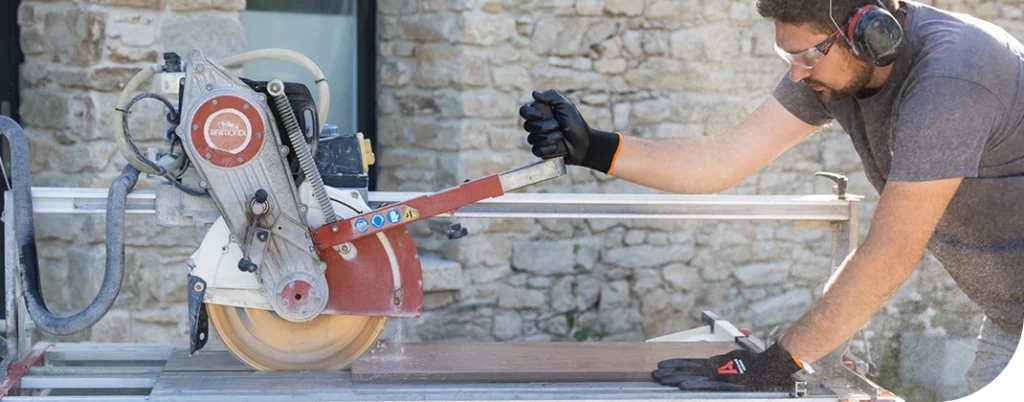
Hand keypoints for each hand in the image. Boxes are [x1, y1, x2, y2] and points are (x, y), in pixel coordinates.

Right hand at [518, 89, 621, 173]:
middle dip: (545, 126)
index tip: (540, 115)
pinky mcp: (541, 151)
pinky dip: (549, 149)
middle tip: (559, 125)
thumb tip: (534, 94)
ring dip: (550, 138)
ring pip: (532, 139)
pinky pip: (536, 151)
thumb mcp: (566, 106)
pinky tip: (559, 147)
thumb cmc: (576, 123)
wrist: (585, 144)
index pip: (524, 111)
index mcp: (540, 112)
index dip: (529, 114)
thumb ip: (551, 96)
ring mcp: (537, 139)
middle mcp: (536, 124)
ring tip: (562, 137)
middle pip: (528, 126)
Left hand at [651, 343, 803, 391]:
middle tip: (655, 374)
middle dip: (671, 372)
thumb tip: (713, 365)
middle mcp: (715, 368)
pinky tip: (682, 385)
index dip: (676, 364)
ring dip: (676, 377)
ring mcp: (720, 375)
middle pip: (688, 369)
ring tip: (661, 379)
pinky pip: (707, 384)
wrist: (771, 366)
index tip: (662, 365)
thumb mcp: (735, 360)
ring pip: (694, 375)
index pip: (690, 363)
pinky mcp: (727, 383)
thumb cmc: (755, 365)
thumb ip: (722, 364)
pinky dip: (694, 384)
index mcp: (716, 363)